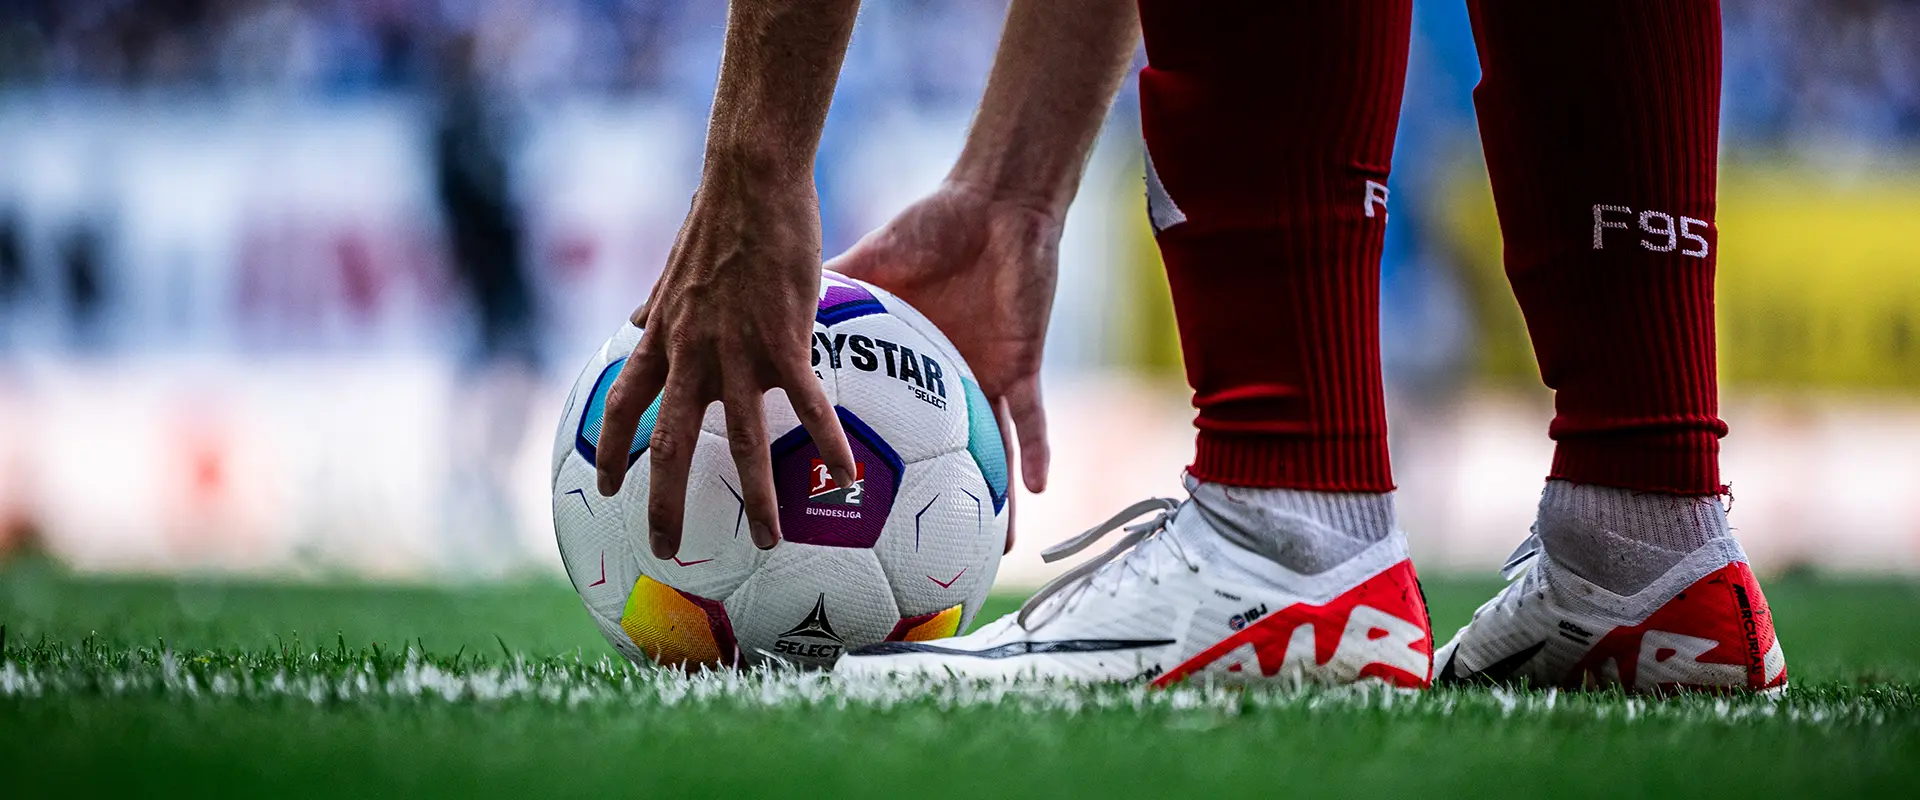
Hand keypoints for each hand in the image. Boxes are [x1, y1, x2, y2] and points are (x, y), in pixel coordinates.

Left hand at [596, 175, 857, 559]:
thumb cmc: (716, 216)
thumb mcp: (672, 267)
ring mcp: (736, 353)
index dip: (612, 450)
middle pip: (669, 445)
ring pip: (743, 442)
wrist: (750, 182)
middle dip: (665, 504)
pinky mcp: (784, 342)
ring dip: (757, 499)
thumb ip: (654, 303)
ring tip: (771, 543)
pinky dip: (828, 443)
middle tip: (667, 551)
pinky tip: (847, 476)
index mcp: (661, 339)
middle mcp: (691, 356)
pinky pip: (809, 406)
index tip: (609, 487)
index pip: (621, 406)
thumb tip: (632, 318)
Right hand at [826, 180, 1060, 550]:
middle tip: (917, 555)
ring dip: (994, 501)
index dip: (860, 461)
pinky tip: (1040, 489)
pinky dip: (1038, 451)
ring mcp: (984, 379)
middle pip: (937, 462)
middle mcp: (944, 387)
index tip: (837, 498)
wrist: (990, 206)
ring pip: (992, 455)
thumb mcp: (868, 270)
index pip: (880, 425)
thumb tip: (763, 316)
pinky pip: (1031, 418)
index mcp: (906, 369)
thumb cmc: (930, 229)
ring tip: (994, 552)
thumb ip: (827, 298)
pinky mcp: (1019, 365)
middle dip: (931, 509)